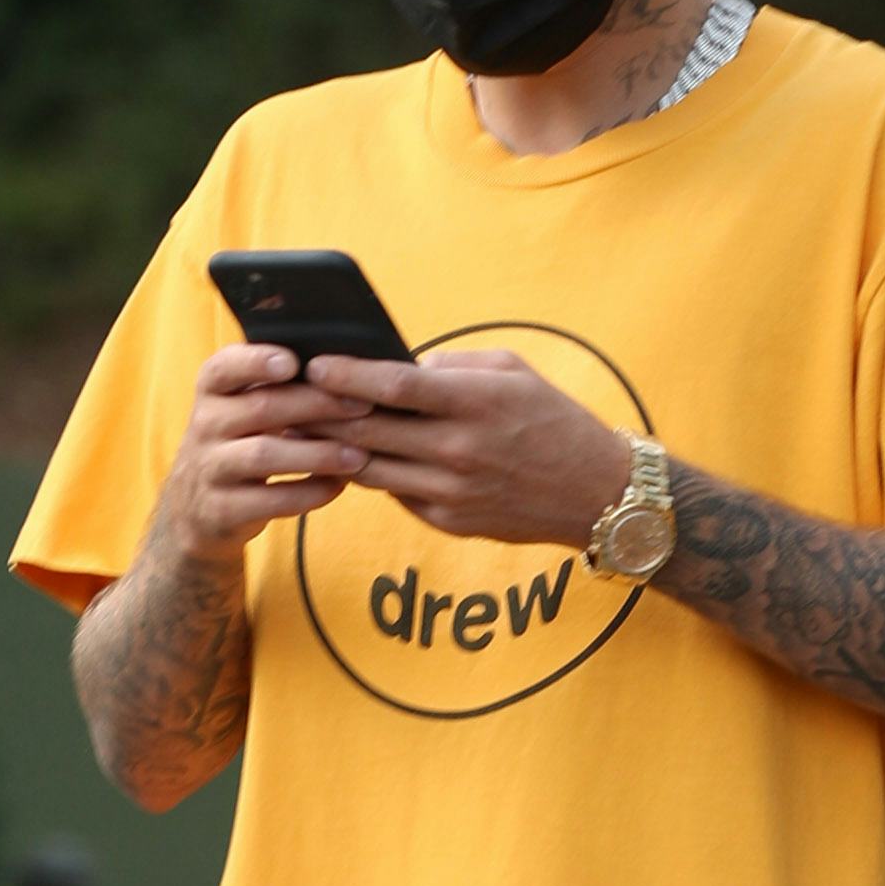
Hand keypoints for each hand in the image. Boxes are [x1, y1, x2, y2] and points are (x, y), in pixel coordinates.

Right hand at [151, 339, 376, 563]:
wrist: (195, 508)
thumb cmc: (237, 443)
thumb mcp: (240, 408)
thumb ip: (276, 386)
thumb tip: (344, 368)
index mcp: (212, 392)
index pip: (223, 367)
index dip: (256, 361)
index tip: (294, 362)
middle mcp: (205, 426)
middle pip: (260, 408)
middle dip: (315, 405)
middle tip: (362, 405)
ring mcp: (210, 469)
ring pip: (264, 455)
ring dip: (317, 454)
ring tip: (358, 455)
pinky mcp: (221, 510)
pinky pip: (268, 500)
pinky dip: (307, 493)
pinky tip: (337, 486)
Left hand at [304, 345, 636, 551]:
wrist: (595, 493)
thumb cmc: (553, 419)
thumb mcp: (514, 372)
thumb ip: (454, 366)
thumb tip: (398, 366)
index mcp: (477, 403)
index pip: (396, 387)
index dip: (348, 375)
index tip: (314, 364)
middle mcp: (461, 450)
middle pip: (371, 430)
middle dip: (324, 412)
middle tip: (289, 396)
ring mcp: (453, 491)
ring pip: (371, 468)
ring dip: (333, 448)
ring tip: (303, 428)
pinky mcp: (449, 521)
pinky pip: (394, 493)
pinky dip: (370, 473)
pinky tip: (347, 457)